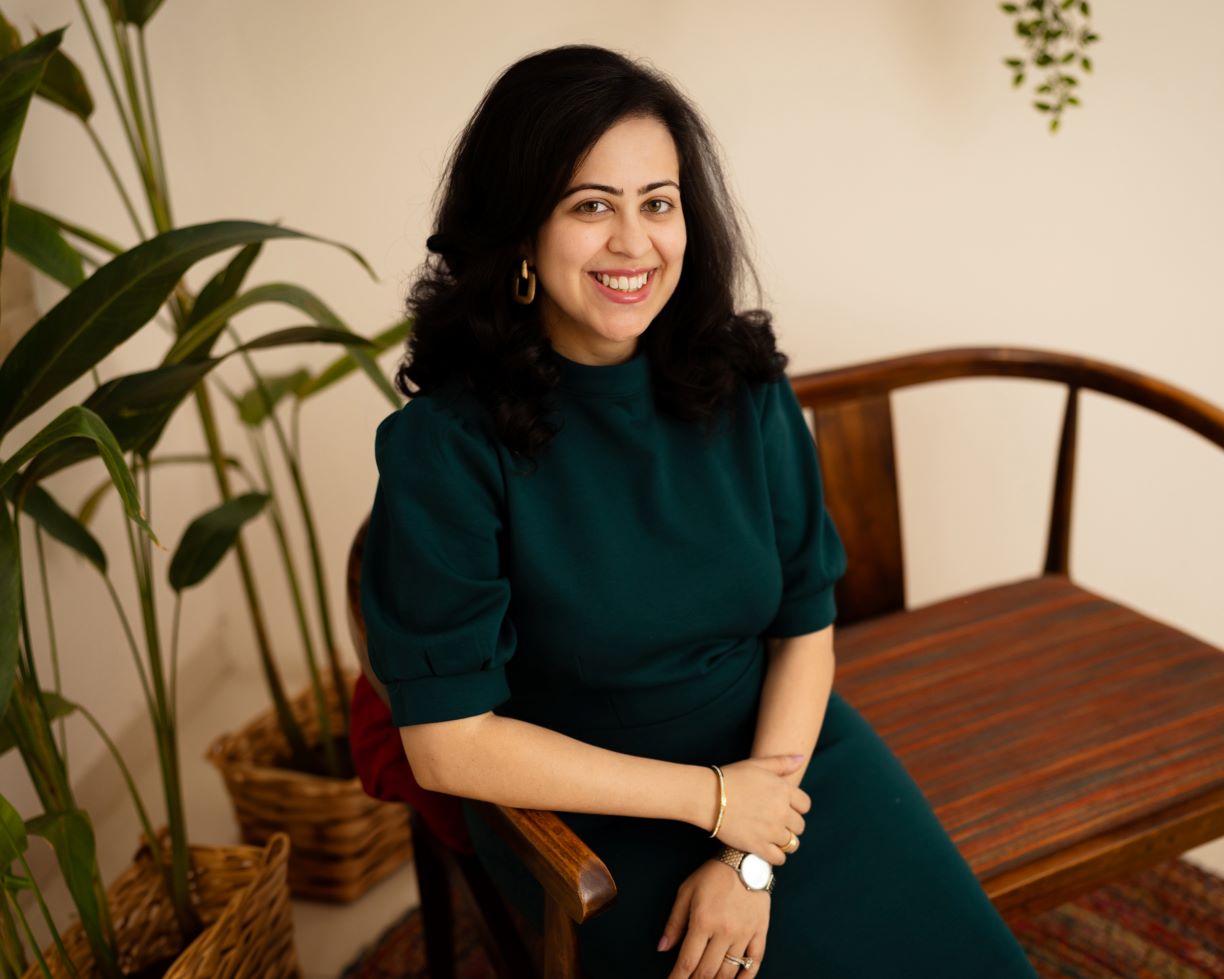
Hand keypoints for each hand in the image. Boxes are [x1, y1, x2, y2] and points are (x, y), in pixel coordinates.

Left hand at [658, 859, 768, 977]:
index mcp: (703, 921)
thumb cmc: (713, 875)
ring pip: (729, 971)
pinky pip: (754, 963)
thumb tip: (663, 948)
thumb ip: (674, 922)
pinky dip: (745, 978)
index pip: (688, 961)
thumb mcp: (686, 892)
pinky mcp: (760, 932)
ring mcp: (744, 934)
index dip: (678, 978)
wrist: (746, 859)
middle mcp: (724, 931)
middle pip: (707, 971)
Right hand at [714, 756, 809, 865]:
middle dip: (790, 825)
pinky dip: (776, 856)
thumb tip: (800, 758)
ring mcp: (770, 830)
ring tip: (771, 836)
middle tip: (775, 822)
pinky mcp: (758, 845)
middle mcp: (781, 811)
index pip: (805, 805)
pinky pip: (779, 858)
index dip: (796, 807)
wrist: (707, 796)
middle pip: (799, 826)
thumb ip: (782, 762)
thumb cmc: (731, 778)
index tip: (785, 808)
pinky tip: (767, 848)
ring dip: (784, 841)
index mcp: (783, 790)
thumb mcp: (757, 764)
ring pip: (791, 843)